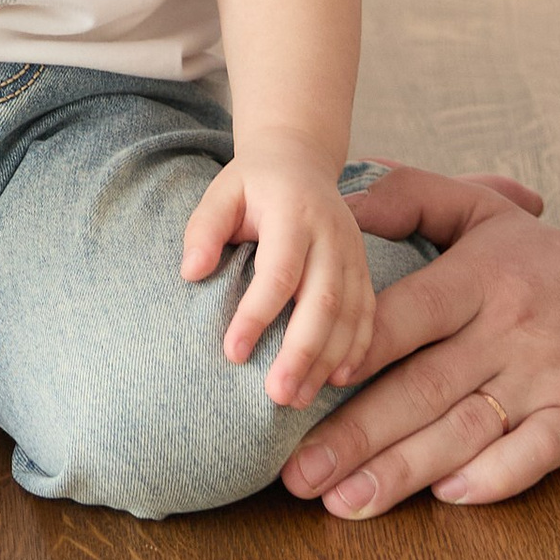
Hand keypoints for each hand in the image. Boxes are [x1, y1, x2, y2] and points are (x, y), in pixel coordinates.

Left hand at [181, 138, 376, 401]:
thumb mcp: (221, 192)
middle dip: (301, 352)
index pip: (278, 272)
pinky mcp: (364, 269)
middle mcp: (332, 234)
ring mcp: (354, 253)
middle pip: (323, 301)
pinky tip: (337, 380)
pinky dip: (357, 349)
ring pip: (349, 315)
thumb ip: (204, 228)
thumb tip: (190, 272)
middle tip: (276, 395)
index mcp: (294, 212)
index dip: (257, 314)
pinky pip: (369, 314)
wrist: (299, 160)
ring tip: (298, 399)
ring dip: (326, 360)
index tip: (232, 353)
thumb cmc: (252, 185)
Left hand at [279, 169, 559, 514]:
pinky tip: (446, 497)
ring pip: (462, 430)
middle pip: (419, 387)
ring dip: (401, 472)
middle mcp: (506, 329)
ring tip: (343, 503)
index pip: (404, 315)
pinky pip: (530, 454)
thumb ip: (408, 197)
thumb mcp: (484, 211)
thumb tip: (338, 203)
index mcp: (478, 279)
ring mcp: (544, 378)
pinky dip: (490, 478)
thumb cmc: (553, 262)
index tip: (298, 384)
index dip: (352, 348)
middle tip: (296, 475)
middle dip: (353, 435)